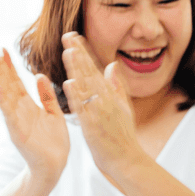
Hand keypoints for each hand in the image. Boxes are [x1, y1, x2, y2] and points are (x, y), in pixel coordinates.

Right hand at [0, 46, 68, 183]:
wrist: (55, 166)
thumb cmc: (54, 141)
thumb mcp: (53, 113)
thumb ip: (47, 96)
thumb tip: (40, 75)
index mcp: (29, 105)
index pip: (16, 81)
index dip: (9, 65)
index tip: (3, 48)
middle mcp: (19, 110)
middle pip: (6, 84)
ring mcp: (16, 120)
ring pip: (5, 95)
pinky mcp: (18, 132)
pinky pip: (9, 114)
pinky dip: (3, 100)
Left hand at [59, 32, 146, 178]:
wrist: (127, 159)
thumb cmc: (123, 136)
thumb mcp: (124, 107)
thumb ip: (117, 86)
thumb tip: (111, 65)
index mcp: (111, 95)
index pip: (95, 68)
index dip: (84, 52)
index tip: (74, 37)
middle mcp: (106, 100)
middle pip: (89, 73)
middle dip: (78, 53)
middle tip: (67, 35)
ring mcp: (100, 112)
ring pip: (86, 87)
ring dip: (77, 69)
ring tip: (68, 51)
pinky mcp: (93, 125)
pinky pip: (83, 108)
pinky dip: (77, 95)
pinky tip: (68, 83)